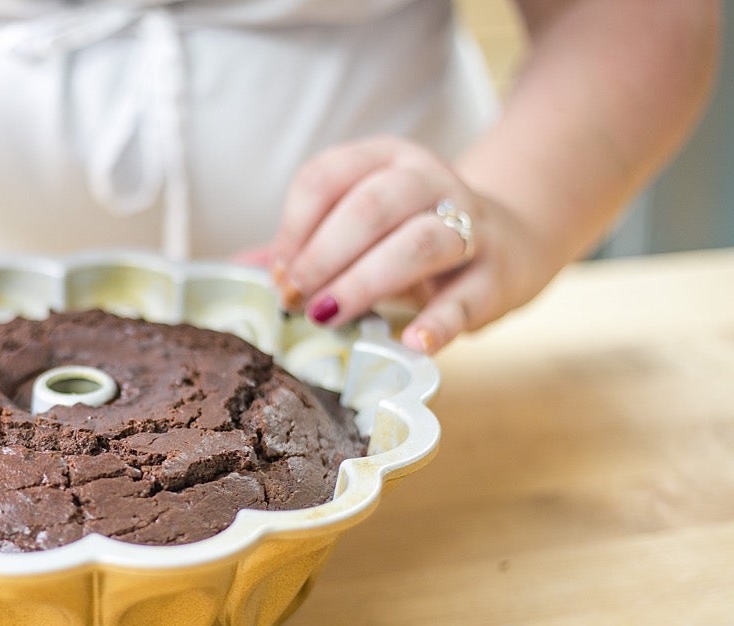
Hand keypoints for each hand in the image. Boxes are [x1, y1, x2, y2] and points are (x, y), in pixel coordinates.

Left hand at [264, 136, 550, 353]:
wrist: (510, 241)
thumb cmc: (410, 237)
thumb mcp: (358, 229)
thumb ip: (303, 246)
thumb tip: (239, 271)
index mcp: (384, 160)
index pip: (327, 177)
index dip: (294, 227)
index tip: (278, 273)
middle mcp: (429, 180)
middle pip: (372, 205)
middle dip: (324, 254)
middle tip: (295, 298)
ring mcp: (470, 223)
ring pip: (420, 241)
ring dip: (366, 281)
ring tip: (330, 315)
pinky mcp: (496, 274)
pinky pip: (467, 297)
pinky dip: (439, 322)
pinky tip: (411, 343)